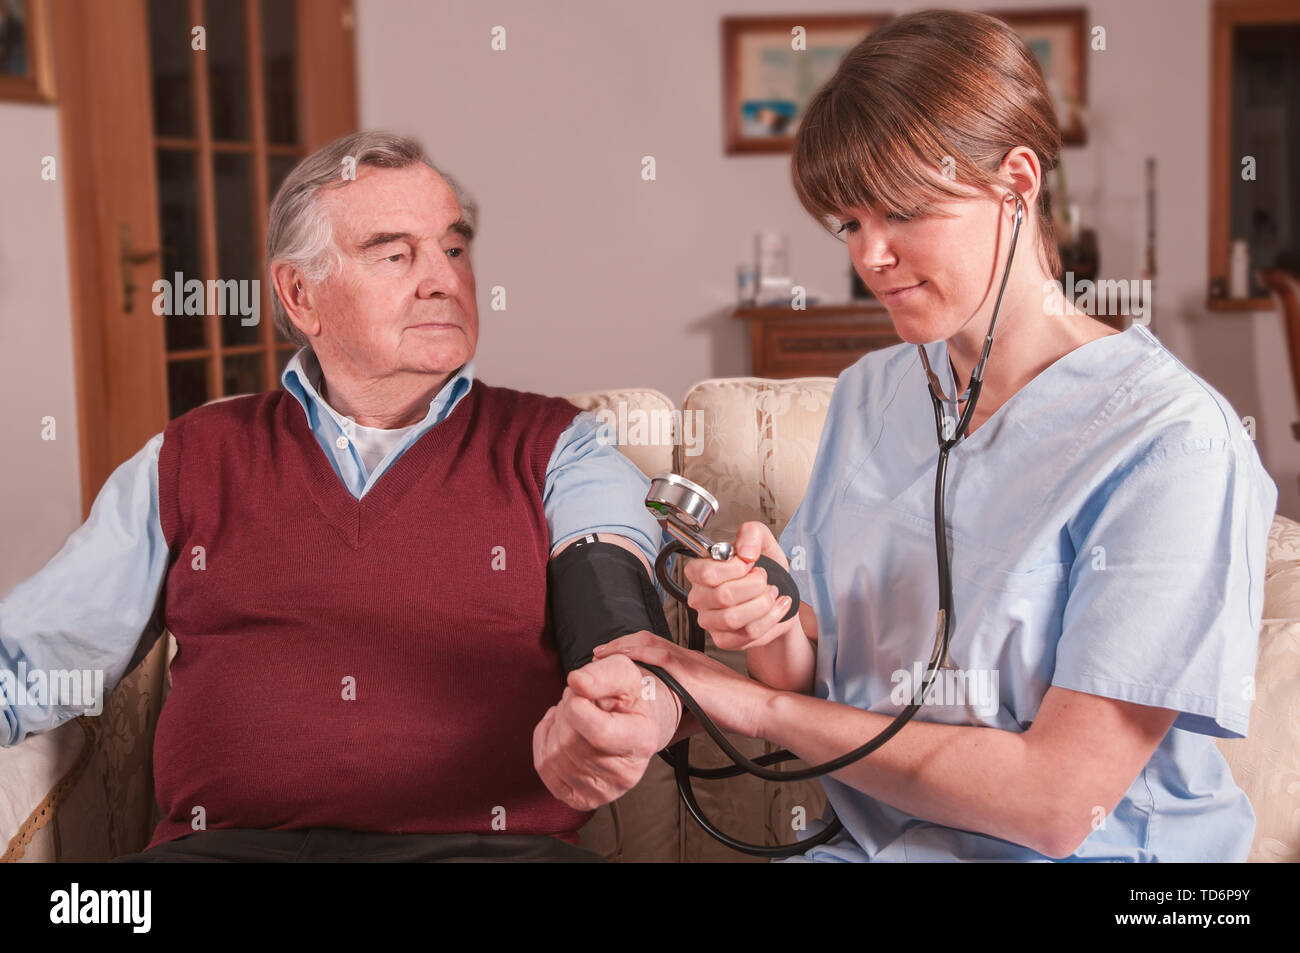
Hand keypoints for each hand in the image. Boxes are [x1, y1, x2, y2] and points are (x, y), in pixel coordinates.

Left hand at [532, 651, 675, 811]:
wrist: (628, 722)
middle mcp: (628, 774)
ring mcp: (604, 792)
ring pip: (555, 756)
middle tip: (577, 698)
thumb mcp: (621, 672)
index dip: (576, 707)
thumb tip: (577, 682)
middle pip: (571, 743)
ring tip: (572, 714)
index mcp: (644, 740)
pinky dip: (543, 742)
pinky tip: (559, 731)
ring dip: (554, 725)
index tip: (578, 689)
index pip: (600, 733)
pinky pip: (544, 768)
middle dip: (564, 711)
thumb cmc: (625, 696)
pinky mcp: (581, 800)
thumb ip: (601, 675)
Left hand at [593, 631, 774, 737]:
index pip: (654, 646)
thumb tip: (660, 736)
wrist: (759, 709)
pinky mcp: (690, 672)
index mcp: (690, 663)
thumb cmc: (736, 712)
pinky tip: (621, 658)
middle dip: (620, 644)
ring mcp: (688, 662)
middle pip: (646, 639)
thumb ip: (681, 716)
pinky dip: (636, 654)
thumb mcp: (702, 711)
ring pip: (648, 643)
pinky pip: (658, 656)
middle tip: (598, 653)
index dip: (630, 647)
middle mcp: (687, 657)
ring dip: (621, 646)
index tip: (611, 656)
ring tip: (601, 655)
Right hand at [684, 520, 795, 650]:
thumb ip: (751, 533)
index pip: (706, 573)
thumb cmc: (765, 569)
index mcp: (699, 571)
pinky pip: (747, 633)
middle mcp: (699, 597)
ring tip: (771, 593)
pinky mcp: (724, 640)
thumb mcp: (763, 541)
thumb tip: (744, 551)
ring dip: (763, 604)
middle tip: (764, 579)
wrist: (779, 595)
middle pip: (723, 596)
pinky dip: (770, 618)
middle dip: (755, 585)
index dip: (735, 568)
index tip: (750, 562)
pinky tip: (777, 607)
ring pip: (734, 618)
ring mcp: (710, 621)